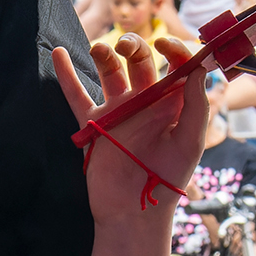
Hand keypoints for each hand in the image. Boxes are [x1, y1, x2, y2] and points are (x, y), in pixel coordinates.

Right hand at [51, 36, 205, 223]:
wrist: (134, 210)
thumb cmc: (168, 179)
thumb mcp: (190, 144)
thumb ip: (196, 107)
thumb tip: (197, 70)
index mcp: (173, 103)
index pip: (176, 65)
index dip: (173, 49)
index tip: (164, 45)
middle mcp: (146, 102)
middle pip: (140, 60)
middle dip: (134, 46)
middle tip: (126, 48)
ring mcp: (119, 111)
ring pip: (110, 72)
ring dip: (104, 54)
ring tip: (99, 50)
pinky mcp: (94, 124)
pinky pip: (78, 95)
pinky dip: (67, 75)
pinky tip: (58, 53)